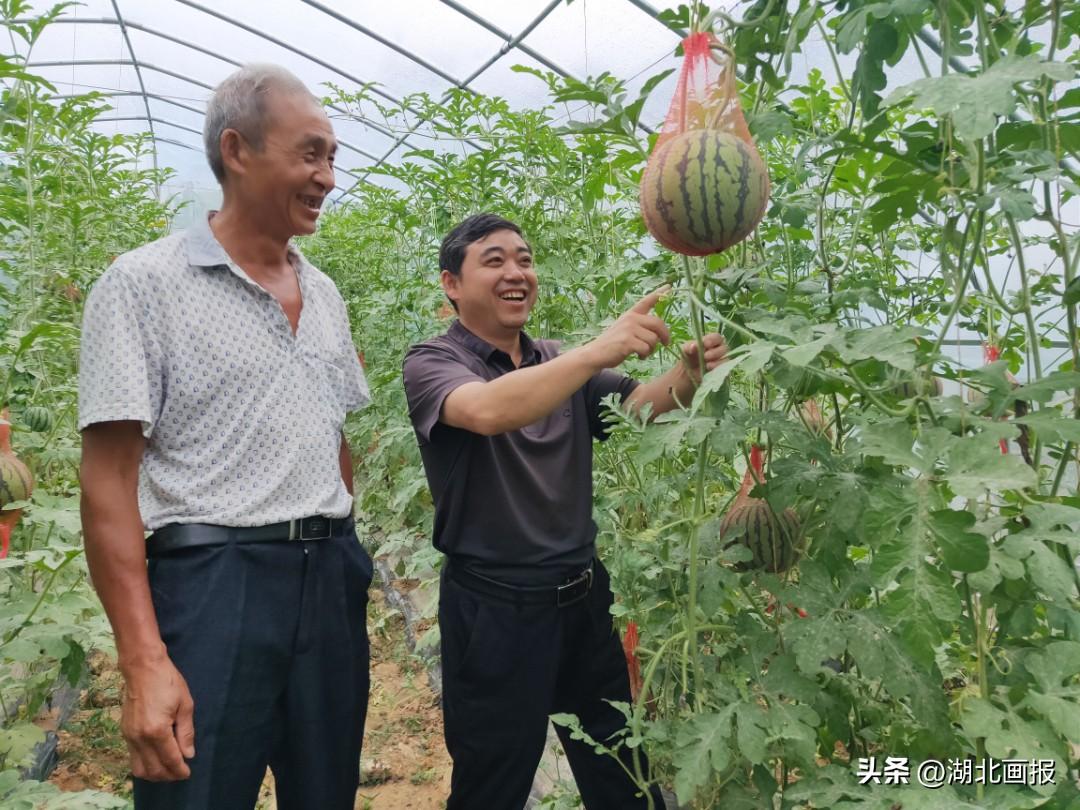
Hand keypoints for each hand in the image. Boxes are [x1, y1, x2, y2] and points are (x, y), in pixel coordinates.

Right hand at [120, 653, 194, 780]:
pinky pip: (133, 758)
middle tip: (180, 772)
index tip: (188, 773)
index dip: (180, 770)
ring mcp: (129, 736)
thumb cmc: (168, 682)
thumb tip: (188, 754)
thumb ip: (186, 732)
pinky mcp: (124, 733)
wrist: (142, 668)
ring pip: (139, 768)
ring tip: (169, 769)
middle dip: (168, 775)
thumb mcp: (185, 704)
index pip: (170, 759)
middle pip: (153, 769)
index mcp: (157, 730)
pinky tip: (156, 759)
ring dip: (155, 773)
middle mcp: (140, 738)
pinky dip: (144, 764)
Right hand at [584, 287, 671, 368]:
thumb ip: (639, 326)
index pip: (647, 301)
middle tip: (666, 343)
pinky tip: (638, 356)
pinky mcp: (627, 341)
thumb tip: (659, 332)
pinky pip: (646, 348)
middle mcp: (631, 319)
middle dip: (665, 335)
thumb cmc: (612, 343)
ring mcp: (629, 329)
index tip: (670, 287)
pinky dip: (645, 355)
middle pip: (658, 323)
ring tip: (643, 352)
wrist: (595, 354)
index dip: (659, 293)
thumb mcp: (624, 329)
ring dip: (651, 349)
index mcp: (631, 314)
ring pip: (653, 339)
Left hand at [680, 333, 726, 383]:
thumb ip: (688, 347)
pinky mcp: (721, 370)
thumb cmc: (687, 357)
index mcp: (710, 341)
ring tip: (707, 365)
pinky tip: (710, 370)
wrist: (686, 373)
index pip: (716, 337)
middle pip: (724, 347)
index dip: (713, 340)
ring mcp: (720, 360)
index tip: (706, 344)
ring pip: (725, 358)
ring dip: (717, 362)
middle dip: (715, 352)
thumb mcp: (684, 350)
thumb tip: (693, 346)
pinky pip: (724, 368)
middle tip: (705, 356)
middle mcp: (718, 349)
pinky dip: (718, 369)